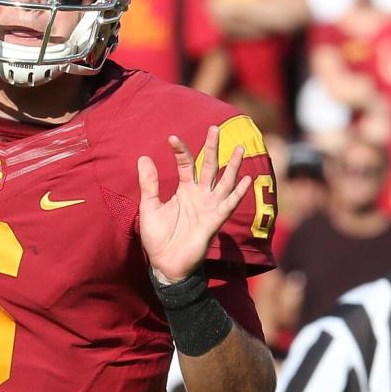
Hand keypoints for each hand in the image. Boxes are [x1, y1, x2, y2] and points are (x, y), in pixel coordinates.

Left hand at [137, 125, 250, 283]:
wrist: (166, 264)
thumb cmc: (158, 237)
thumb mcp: (149, 207)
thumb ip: (149, 184)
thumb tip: (143, 158)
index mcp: (184, 191)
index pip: (187, 164)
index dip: (181, 151)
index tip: (171, 137)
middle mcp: (199, 195)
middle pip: (209, 167)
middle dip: (212, 148)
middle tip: (215, 128)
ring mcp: (209, 207)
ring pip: (224, 181)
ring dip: (232, 165)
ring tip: (239, 147)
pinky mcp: (215, 220)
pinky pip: (229, 204)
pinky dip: (239, 192)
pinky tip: (247, 179)